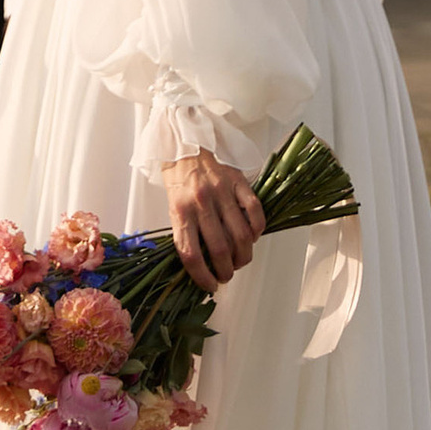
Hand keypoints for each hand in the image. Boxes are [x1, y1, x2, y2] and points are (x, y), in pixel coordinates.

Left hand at [163, 152, 264, 292]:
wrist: (184, 143)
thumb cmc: (178, 180)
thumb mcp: (173, 208)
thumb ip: (186, 232)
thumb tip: (202, 265)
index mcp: (181, 212)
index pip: (192, 255)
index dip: (203, 277)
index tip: (210, 286)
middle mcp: (201, 203)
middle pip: (220, 250)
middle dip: (227, 270)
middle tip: (228, 275)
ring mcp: (222, 192)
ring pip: (241, 235)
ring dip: (244, 256)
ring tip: (241, 260)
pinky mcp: (238, 181)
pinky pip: (254, 211)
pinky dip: (257, 230)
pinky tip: (253, 236)